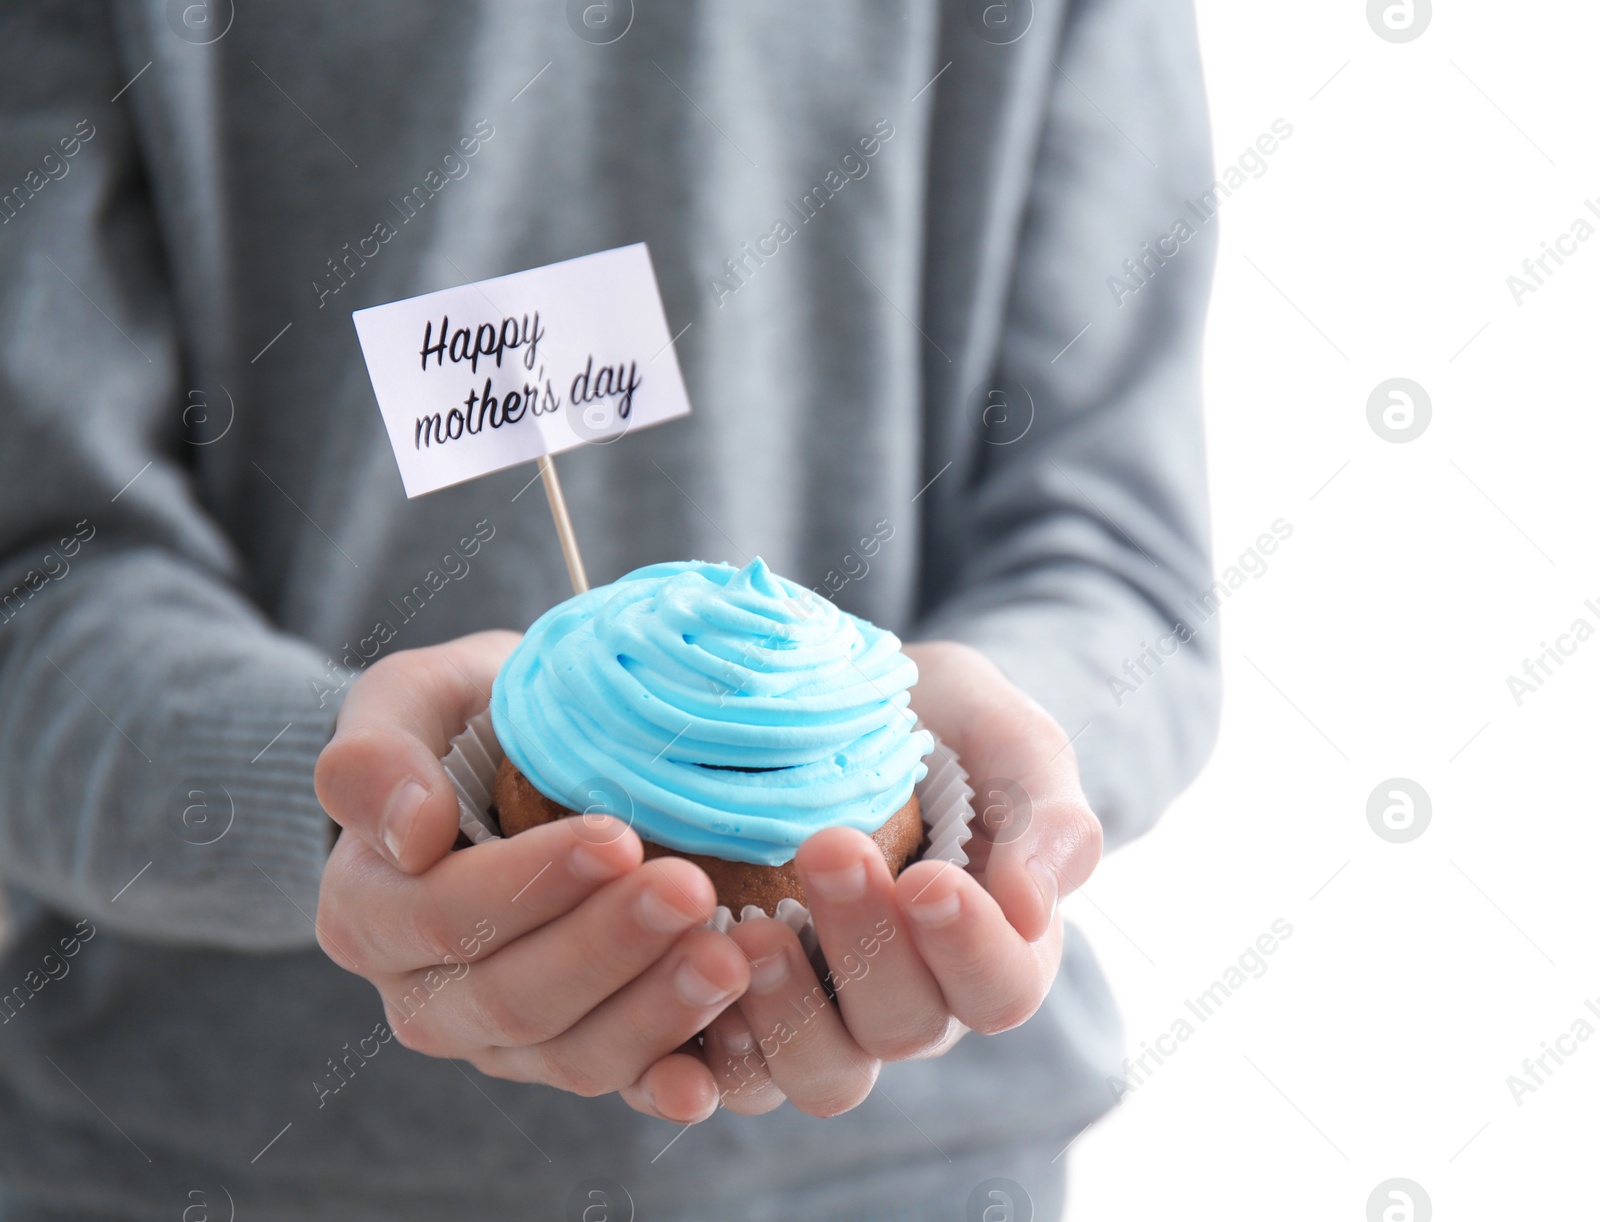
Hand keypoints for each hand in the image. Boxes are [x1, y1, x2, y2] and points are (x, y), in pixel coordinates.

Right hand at [314, 632, 749, 1124]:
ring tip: (726, 957)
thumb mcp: (410, 700)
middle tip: (688, 890)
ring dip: (653, 1012)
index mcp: (371, 913)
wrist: (531, 756)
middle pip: (511, 997)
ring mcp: (505, 1040)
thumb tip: (410, 833)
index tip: (614, 837)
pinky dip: (667, 1084)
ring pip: (570, 1053)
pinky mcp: (578, 1053)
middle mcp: (428, 996)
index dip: (527, 887)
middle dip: (606, 946)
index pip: (442, 918)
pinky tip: (710, 1076)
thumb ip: (376, 756)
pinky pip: (621, 1084)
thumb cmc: (469, 719)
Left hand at [700, 639, 1101, 1116]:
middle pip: (906, 1026)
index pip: (1002, 987)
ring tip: (749, 933)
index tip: (929, 878)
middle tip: (830, 849)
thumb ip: (1044, 812)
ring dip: (788, 1015)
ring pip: (826, 1074)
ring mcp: (831, 1021)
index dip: (971, 948)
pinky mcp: (748, 1020)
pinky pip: (736, 1074)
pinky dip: (713, 1050)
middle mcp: (915, 1003)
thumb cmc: (939, 725)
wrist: (834, 707)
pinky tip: (689, 978)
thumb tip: (1034, 907)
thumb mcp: (1005, 738)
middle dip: (867, 945)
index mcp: (992, 948)